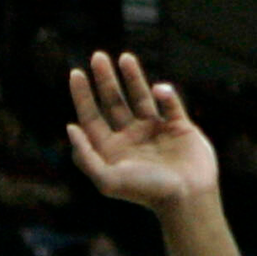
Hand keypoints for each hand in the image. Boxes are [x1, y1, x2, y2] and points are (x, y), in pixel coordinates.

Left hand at [65, 52, 216, 208]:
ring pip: (140, 97)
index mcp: (110, 148)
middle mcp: (130, 137)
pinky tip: (158, 89)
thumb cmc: (145, 192)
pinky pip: (170, 104)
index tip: (76, 72)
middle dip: (105, 79)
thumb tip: (70, 126)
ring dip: (132, 77)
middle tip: (97, 56)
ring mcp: (155, 130)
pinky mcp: (180, 127)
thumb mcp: (107, 179)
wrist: (186, 199)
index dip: (82, 95)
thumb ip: (85, 155)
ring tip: (124, 57)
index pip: (91, 116)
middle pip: (113, 101)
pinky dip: (165, 94)